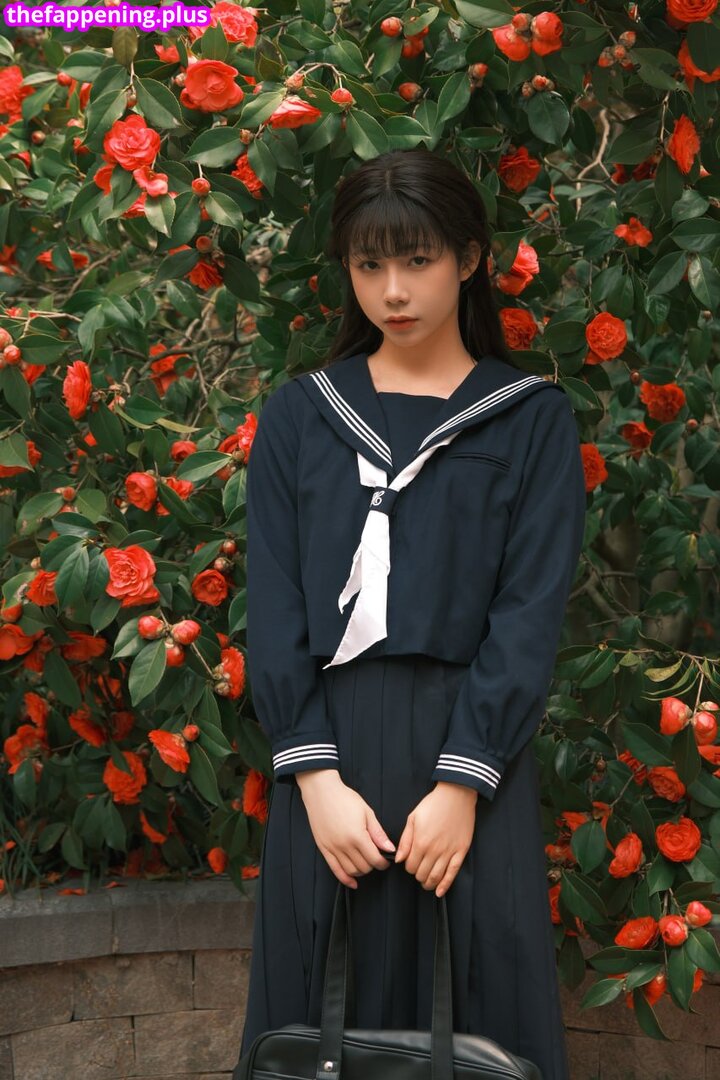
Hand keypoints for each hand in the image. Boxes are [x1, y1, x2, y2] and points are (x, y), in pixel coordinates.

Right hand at [296, 769, 396, 888]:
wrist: (321, 792)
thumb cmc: (345, 798)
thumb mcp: (366, 812)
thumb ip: (378, 833)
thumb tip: (390, 848)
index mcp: (357, 835)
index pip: (375, 859)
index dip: (383, 863)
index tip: (386, 860)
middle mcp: (344, 845)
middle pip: (364, 867)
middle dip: (373, 866)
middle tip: (376, 859)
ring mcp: (333, 848)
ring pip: (351, 871)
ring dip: (361, 871)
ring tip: (365, 863)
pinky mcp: (324, 849)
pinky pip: (335, 870)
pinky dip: (345, 879)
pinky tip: (353, 882)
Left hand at [394, 782, 477, 897]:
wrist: (456, 795)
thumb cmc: (433, 804)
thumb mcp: (413, 818)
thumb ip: (405, 841)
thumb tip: (399, 859)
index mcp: (420, 842)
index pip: (410, 866)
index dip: (408, 867)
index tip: (410, 863)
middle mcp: (434, 850)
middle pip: (422, 873)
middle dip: (418, 875)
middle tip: (418, 871)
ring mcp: (449, 852)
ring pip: (436, 877)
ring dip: (429, 883)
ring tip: (426, 882)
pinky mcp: (461, 851)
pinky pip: (453, 873)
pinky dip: (445, 885)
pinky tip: (440, 891)